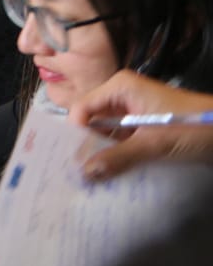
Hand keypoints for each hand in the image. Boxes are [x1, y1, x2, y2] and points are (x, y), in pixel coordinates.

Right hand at [69, 70, 212, 178]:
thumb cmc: (193, 128)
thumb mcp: (155, 143)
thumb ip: (118, 157)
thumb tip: (83, 173)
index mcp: (119, 87)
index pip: (82, 108)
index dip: (76, 133)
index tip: (73, 161)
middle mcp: (121, 95)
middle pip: (92, 120)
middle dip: (87, 145)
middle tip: (79, 173)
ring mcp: (133, 111)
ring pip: (106, 132)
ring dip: (102, 153)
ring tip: (92, 178)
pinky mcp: (143, 126)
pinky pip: (121, 140)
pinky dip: (117, 155)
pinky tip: (112, 173)